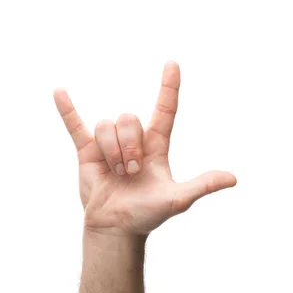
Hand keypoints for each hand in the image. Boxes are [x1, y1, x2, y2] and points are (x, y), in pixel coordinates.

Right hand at [53, 61, 236, 236]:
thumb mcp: (177, 200)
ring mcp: (109, 144)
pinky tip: (59, 91)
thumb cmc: (147, 215)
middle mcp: (134, 140)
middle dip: (128, 146)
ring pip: (107, 125)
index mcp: (156, 146)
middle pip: (129, 119)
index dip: (169, 87)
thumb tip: (233, 178)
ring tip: (115, 173)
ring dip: (111, 151)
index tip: (172, 64)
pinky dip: (67, 110)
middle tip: (131, 172)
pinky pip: (75, 125)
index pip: (165, 109)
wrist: (116, 228)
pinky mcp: (87, 151)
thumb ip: (202, 185)